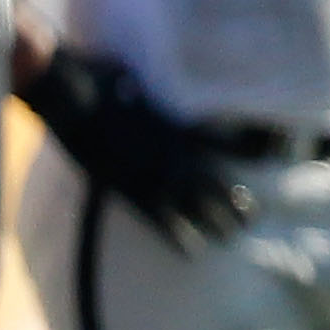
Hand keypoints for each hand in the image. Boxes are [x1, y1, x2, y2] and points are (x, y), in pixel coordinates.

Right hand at [24, 47, 250, 247]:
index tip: (260, 183)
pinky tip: (193, 253)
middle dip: (237, 206)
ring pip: (200, 210)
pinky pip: (165, 224)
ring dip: (217, 225)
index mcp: (183, 129)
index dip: (246, 167)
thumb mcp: (142, 77)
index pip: (227, 152)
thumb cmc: (102, 77)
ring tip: (230, 237)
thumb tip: (170, 83)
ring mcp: (156, 176)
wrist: (70, 94)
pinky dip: (181, 239)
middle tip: (252, 219)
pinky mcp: (133, 193)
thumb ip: (163, 89)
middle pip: (219, 187)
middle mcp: (177, 155)